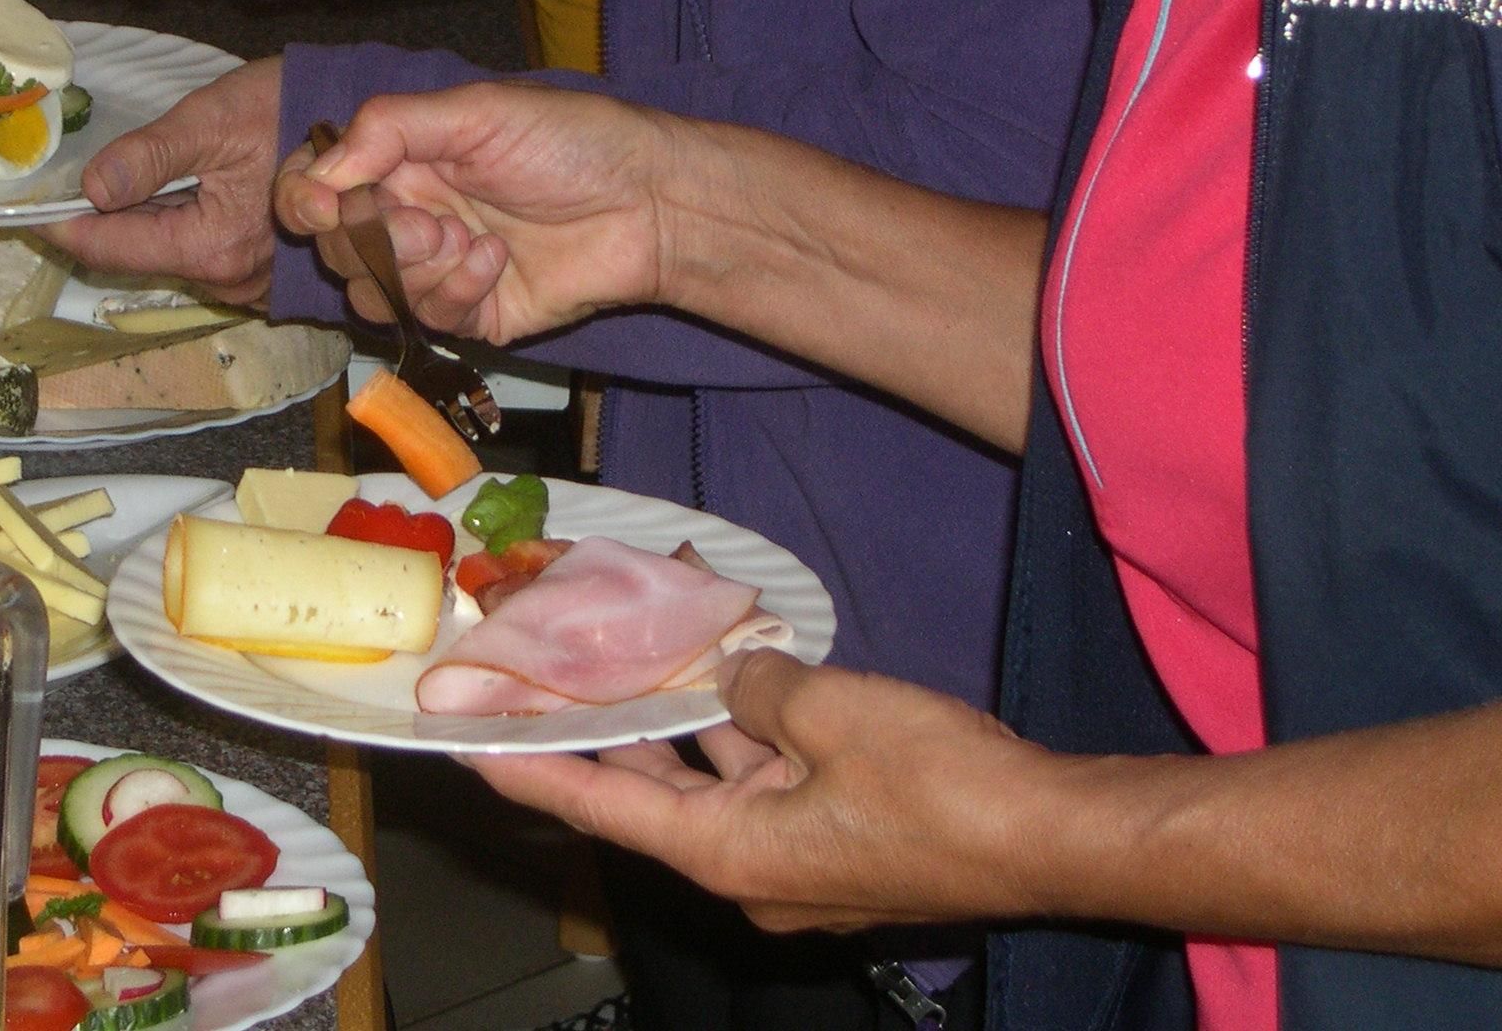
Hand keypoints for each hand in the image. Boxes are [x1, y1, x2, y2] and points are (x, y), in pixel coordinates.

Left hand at [35, 58, 283, 304]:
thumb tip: (89, 187)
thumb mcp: (212, 121)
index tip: (24, 206)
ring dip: (142, 222)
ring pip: (169, 257)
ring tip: (129, 179)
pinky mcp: (264, 277)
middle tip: (70, 180)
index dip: (61, 225)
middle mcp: (230, 281)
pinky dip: (178, 227)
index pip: (111, 247)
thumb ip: (148, 157)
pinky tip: (178, 192)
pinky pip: (202, 256)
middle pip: (138, 256)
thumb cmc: (289, 110)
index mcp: (212, 247)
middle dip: (102, 220)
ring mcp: (250, 285)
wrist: (360, 119)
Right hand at [272, 82, 679, 344]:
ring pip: (374, 296)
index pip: (314, 188)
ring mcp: (438, 268)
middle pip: (337, 249)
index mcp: (400, 159)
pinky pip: (429, 320)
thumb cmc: (571, 141)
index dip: (304, 201)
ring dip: (416, 271)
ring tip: (472, 241)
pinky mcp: (471, 314)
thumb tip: (321, 171)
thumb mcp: (477, 112)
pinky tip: (498, 262)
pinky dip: (457, 291)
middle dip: (375, 241)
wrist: (650, 205)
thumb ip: (391, 129)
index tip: (324, 207)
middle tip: (431, 224)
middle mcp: (409, 214)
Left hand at [468, 652, 1047, 933]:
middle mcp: (751, 869)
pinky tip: (732, 672)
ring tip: (628, 655)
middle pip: (650, 796)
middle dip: (603, 733)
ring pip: (713, 782)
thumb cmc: (939, 788)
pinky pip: (767, 781)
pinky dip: (743, 733)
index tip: (468, 746)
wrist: (1054, 838)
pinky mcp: (838, 840)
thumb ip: (759, 686)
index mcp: (730, 855)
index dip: (530, 771)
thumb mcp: (830, 712)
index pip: (601, 807)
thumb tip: (736, 674)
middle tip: (542, 683)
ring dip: (680, 722)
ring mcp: (798, 860)